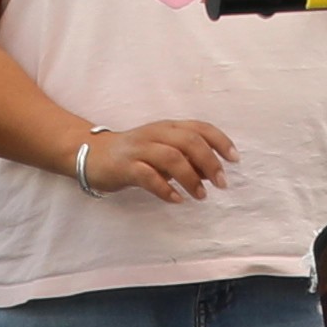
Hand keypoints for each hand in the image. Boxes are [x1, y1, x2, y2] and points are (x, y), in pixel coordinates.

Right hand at [70, 116, 236, 201]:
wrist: (91, 154)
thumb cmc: (134, 155)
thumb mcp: (162, 151)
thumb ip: (186, 160)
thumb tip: (211, 174)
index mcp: (167, 127)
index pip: (199, 128)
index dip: (220, 141)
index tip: (234, 159)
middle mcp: (155, 134)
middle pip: (189, 141)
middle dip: (209, 162)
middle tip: (222, 183)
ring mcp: (139, 149)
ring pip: (171, 157)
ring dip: (190, 177)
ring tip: (201, 196)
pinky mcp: (125, 166)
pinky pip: (148, 176)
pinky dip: (165, 189)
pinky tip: (177, 199)